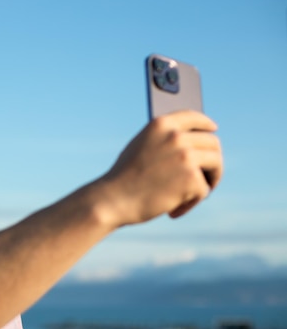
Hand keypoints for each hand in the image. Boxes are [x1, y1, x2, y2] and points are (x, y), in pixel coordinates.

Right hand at [102, 110, 222, 224]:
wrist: (112, 199)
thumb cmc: (124, 178)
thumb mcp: (140, 146)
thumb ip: (163, 139)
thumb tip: (190, 141)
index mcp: (161, 124)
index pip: (194, 117)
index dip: (206, 125)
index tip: (212, 130)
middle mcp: (176, 136)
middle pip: (212, 143)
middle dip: (211, 161)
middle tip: (205, 178)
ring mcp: (185, 156)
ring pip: (216, 164)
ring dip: (210, 180)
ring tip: (193, 195)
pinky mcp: (192, 178)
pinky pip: (204, 190)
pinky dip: (190, 203)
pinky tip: (172, 210)